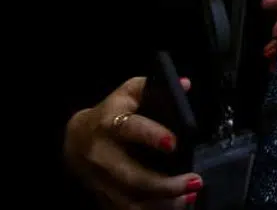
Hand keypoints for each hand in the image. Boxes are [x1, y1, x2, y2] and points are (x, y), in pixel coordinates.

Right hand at [63, 77, 202, 208]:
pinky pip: (127, 209)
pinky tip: (177, 204)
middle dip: (164, 183)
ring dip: (163, 202)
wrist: (76, 138)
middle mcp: (103, 155)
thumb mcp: (128, 93)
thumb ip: (153, 86)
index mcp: (110, 124)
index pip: (130, 129)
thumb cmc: (111, 112)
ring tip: (190, 195)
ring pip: (131, 199)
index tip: (174, 143)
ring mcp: (101, 179)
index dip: (151, 136)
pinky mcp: (102, 196)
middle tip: (195, 180)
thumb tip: (186, 84)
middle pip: (133, 175)